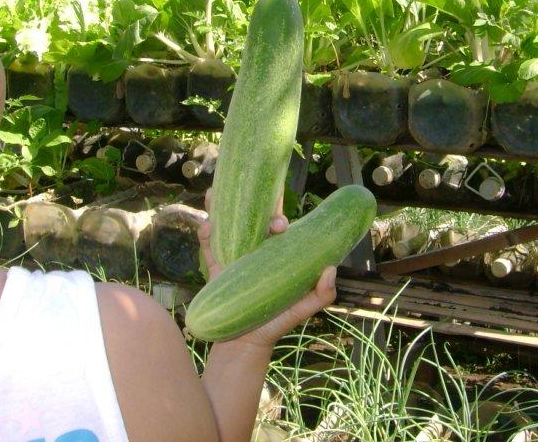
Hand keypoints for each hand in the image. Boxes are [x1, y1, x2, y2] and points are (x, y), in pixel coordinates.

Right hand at [196, 189, 336, 349]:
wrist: (246, 343)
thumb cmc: (279, 321)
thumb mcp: (304, 307)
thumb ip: (322, 293)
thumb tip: (331, 269)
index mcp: (275, 251)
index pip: (277, 225)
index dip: (278, 215)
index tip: (280, 223)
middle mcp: (255, 249)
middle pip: (250, 217)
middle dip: (249, 201)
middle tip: (249, 200)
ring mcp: (234, 256)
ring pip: (226, 226)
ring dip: (219, 208)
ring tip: (214, 193)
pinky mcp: (216, 268)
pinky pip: (209, 247)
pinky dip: (206, 234)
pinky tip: (207, 226)